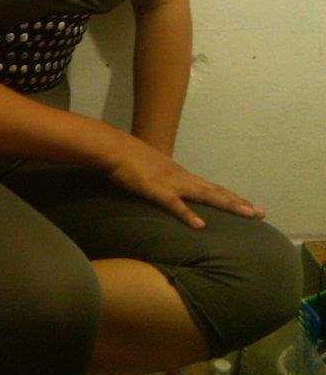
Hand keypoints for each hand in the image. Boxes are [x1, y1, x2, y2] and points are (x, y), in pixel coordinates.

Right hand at [107, 134, 265, 228]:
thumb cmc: (129, 158)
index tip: (250, 205)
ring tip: (247, 213)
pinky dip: (188, 215)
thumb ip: (163, 181)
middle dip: (239, 202)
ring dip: (228, 205)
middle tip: (261, 213)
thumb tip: (169, 191)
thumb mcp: (152, 170)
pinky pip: (175, 205)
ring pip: (205, 195)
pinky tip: (201, 226)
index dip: (231, 197)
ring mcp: (171, 183)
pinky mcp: (155, 190)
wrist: (113, 148)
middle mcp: (182, 177)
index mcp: (180, 174)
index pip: (211, 187)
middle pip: (216, 191)